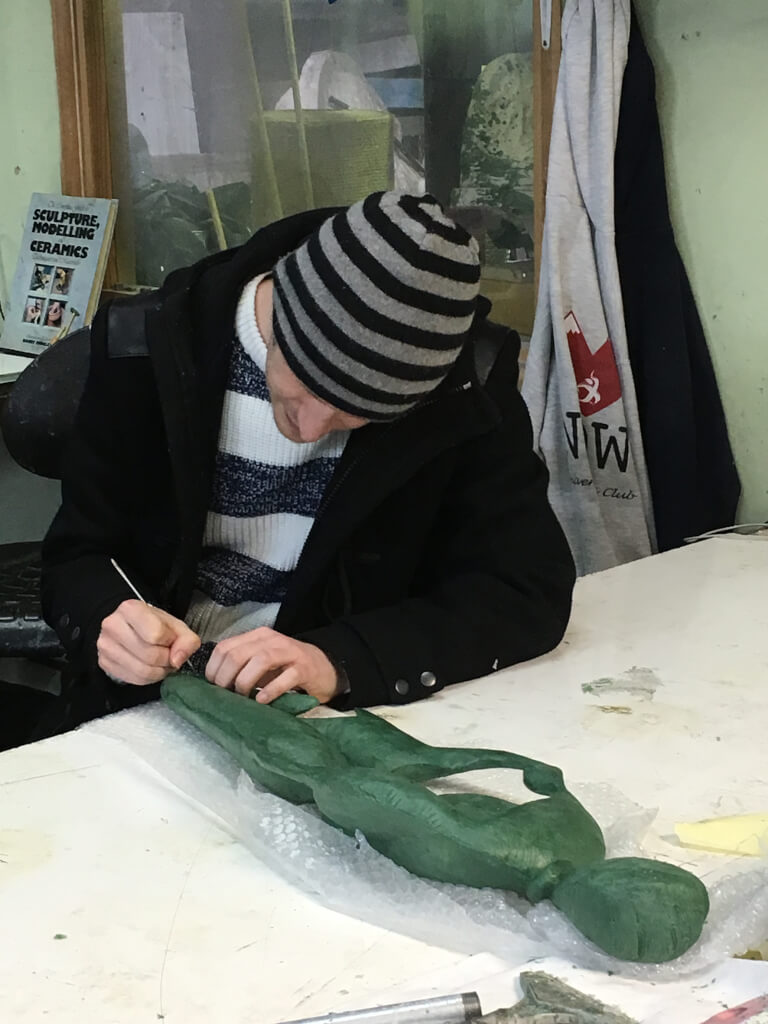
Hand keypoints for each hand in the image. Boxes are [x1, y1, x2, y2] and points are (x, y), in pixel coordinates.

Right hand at [97, 599, 200, 685]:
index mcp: (130, 609)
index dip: (170, 642)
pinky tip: (149, 668)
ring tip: (161, 662)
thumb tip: (177, 660)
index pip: (156, 635)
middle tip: (169, 655)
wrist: (130, 628)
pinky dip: (148, 678)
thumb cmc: (154, 625)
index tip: (170, 640)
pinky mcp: (104, 662)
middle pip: (150, 655)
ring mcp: (105, 645)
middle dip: (166, 660)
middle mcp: (113, 625)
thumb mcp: (176, 626)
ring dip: (159, 671)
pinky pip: (134, 680)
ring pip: (142, 671)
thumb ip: (187, 640)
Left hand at [205, 627, 340, 703]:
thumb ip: (241, 667)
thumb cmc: (287, 668)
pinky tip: (262, 701)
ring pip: (260, 660)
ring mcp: (289, 653)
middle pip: (238, 654)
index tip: (213, 687)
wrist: (325, 667)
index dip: (214, 668)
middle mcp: (271, 640)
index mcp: (257, 637)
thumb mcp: (261, 663)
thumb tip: (214, 684)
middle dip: (225, 677)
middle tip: (226, 695)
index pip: (225, 647)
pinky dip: (270, 690)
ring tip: (242, 697)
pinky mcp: (304, 668)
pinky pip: (285, 678)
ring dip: (245, 682)